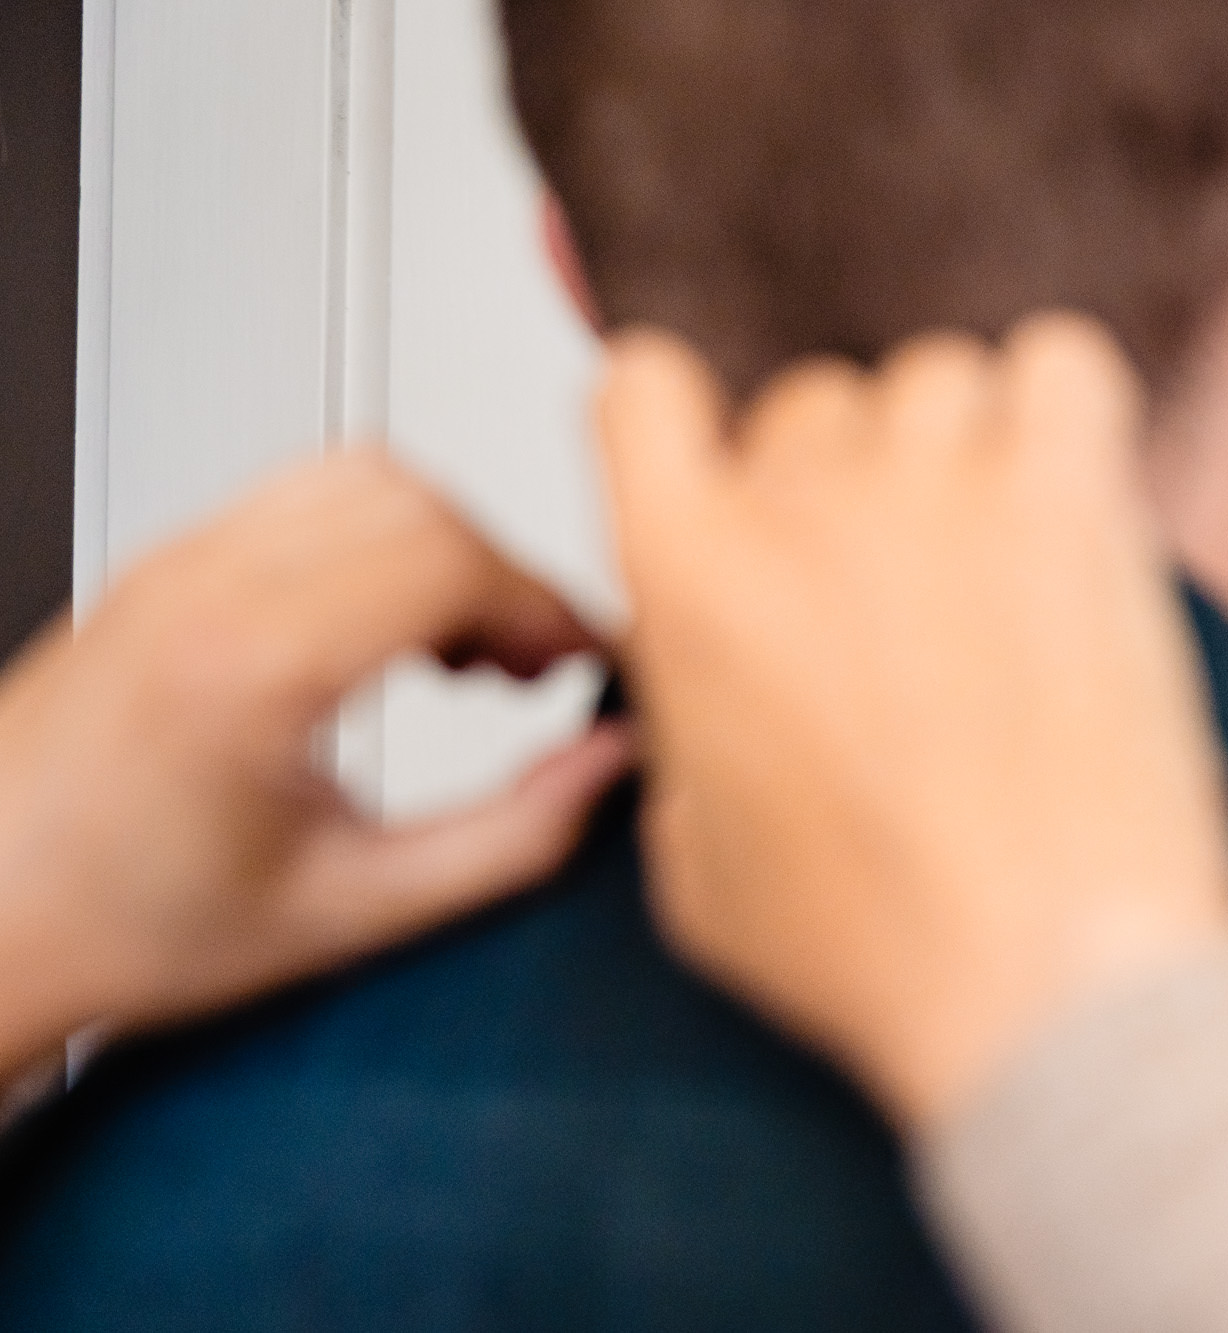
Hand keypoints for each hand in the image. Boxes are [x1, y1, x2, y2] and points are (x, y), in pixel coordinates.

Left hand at [0, 450, 630, 1080]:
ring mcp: (174, 563)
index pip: (447, 558)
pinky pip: (303, 497)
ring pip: (361, 475)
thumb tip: (605, 767)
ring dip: (446, 544)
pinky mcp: (162, 565)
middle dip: (507, 575)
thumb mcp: (352, 910)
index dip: (546, 604)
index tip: (583, 662)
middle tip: (536, 664)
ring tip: (468, 650)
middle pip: (415, 498)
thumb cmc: (124, 927)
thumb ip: (509, 839)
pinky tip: (389, 633)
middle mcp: (203, 589)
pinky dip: (381, 540)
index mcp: (249, 666)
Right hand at [597, 316, 1227, 1126]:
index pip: (641, 393)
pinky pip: (1062, 364)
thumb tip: (709, 694)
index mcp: (688, 579)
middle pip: (809, 405)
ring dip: (957, 454)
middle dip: (841, 488)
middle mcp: (805, 506)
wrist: (1046, 982)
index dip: (680, 420)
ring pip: (935, 381)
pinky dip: (1062, 411)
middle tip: (893, 594)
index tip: (715, 456)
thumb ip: (681, 741)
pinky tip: (1066, 495)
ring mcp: (939, 488)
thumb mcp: (698, 873)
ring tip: (995, 565)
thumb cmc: (886, 944)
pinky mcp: (1068, 498)